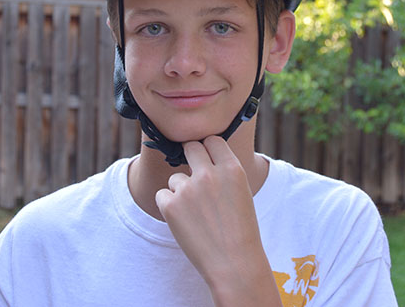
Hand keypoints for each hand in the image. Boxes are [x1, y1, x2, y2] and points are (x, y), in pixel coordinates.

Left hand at [155, 137, 281, 306]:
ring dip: (181, 191)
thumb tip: (201, 156)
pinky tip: (184, 223)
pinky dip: (169, 207)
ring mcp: (188, 188)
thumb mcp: (242, 193)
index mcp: (232, 169)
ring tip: (197, 216)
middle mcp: (209, 174)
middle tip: (193, 177)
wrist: (234, 264)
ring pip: (175, 178)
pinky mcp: (170, 205)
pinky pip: (162, 195)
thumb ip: (223, 173)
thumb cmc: (241, 231)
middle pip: (190, 147)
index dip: (208, 149)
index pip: (212, 140)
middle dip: (190, 157)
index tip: (206, 158)